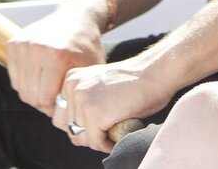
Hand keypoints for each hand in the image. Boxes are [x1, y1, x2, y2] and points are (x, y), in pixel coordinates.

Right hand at [6, 0, 106, 113]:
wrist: (76, 17)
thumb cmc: (86, 47)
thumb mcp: (90, 70)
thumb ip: (77, 93)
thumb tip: (69, 122)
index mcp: (57, 55)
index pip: (44, 99)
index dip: (55, 105)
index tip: (64, 100)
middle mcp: (37, 47)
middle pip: (30, 96)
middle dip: (43, 101)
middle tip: (56, 95)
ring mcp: (23, 44)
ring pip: (21, 89)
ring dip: (34, 91)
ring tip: (49, 85)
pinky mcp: (14, 43)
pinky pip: (14, 77)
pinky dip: (26, 81)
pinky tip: (40, 74)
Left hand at [52, 58, 174, 152]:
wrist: (155, 72)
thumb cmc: (133, 82)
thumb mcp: (97, 86)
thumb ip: (82, 100)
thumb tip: (72, 128)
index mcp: (70, 79)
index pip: (61, 117)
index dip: (81, 125)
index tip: (100, 120)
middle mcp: (72, 87)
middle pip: (70, 130)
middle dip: (88, 134)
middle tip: (108, 128)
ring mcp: (83, 100)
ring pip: (82, 139)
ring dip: (99, 139)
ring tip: (115, 128)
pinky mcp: (95, 114)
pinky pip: (95, 142)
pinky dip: (108, 144)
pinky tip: (120, 131)